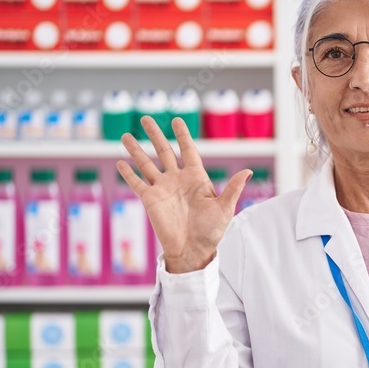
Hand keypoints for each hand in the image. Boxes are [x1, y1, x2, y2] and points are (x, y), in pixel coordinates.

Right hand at [116, 116, 252, 273]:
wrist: (193, 250)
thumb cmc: (212, 231)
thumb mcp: (225, 208)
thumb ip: (233, 188)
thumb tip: (248, 171)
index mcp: (196, 178)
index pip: (188, 151)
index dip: (182, 135)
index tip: (176, 121)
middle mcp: (178, 180)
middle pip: (164, 151)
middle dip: (154, 135)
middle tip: (146, 118)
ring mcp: (163, 189)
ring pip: (146, 164)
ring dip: (136, 150)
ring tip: (125, 135)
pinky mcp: (150, 200)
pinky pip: (137, 183)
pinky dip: (128, 173)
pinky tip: (120, 162)